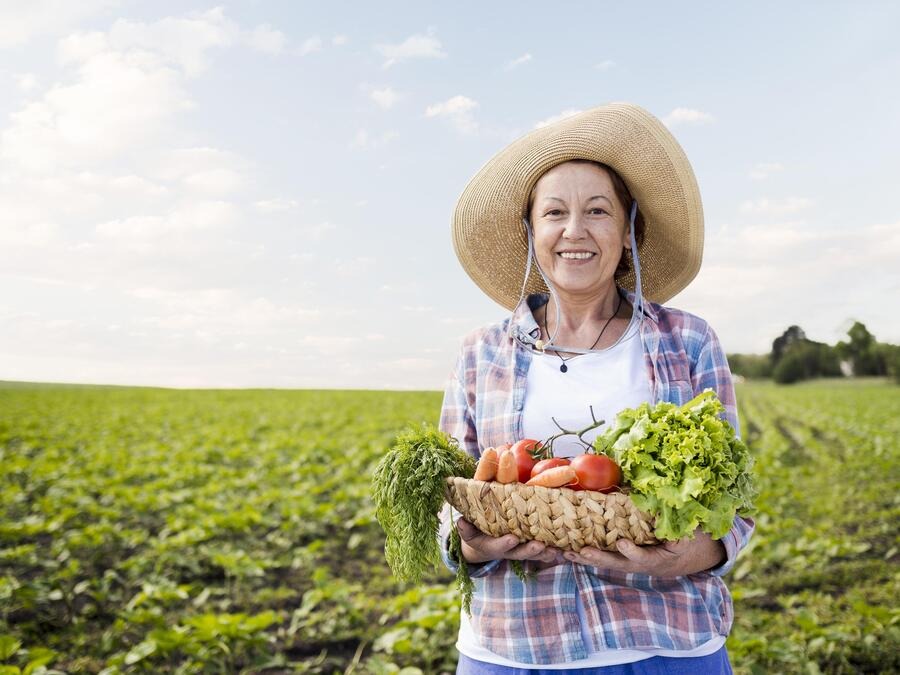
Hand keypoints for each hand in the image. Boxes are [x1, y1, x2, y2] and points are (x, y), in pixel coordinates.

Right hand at [456, 518, 564, 565]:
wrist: (486, 545)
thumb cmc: (478, 532)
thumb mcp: (469, 531)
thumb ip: (466, 528)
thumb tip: (460, 521)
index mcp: (493, 545)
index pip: (500, 546)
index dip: (506, 543)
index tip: (513, 538)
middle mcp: (510, 550)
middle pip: (522, 553)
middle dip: (531, 550)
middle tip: (540, 545)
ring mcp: (523, 550)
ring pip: (537, 554)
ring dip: (547, 553)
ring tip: (558, 550)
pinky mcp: (534, 549)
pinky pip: (547, 552)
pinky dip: (557, 552)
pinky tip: (568, 549)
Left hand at [563, 529, 725, 576]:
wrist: (690, 556)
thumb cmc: (689, 540)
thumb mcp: (688, 532)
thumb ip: (673, 521)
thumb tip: (659, 501)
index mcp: (661, 559)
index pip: (645, 557)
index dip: (633, 552)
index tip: (623, 543)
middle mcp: (643, 565)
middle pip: (619, 564)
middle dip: (600, 558)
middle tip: (583, 551)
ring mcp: (631, 564)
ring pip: (607, 562)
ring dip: (587, 558)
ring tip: (567, 552)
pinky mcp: (623, 560)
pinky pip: (604, 558)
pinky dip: (587, 554)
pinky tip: (568, 549)